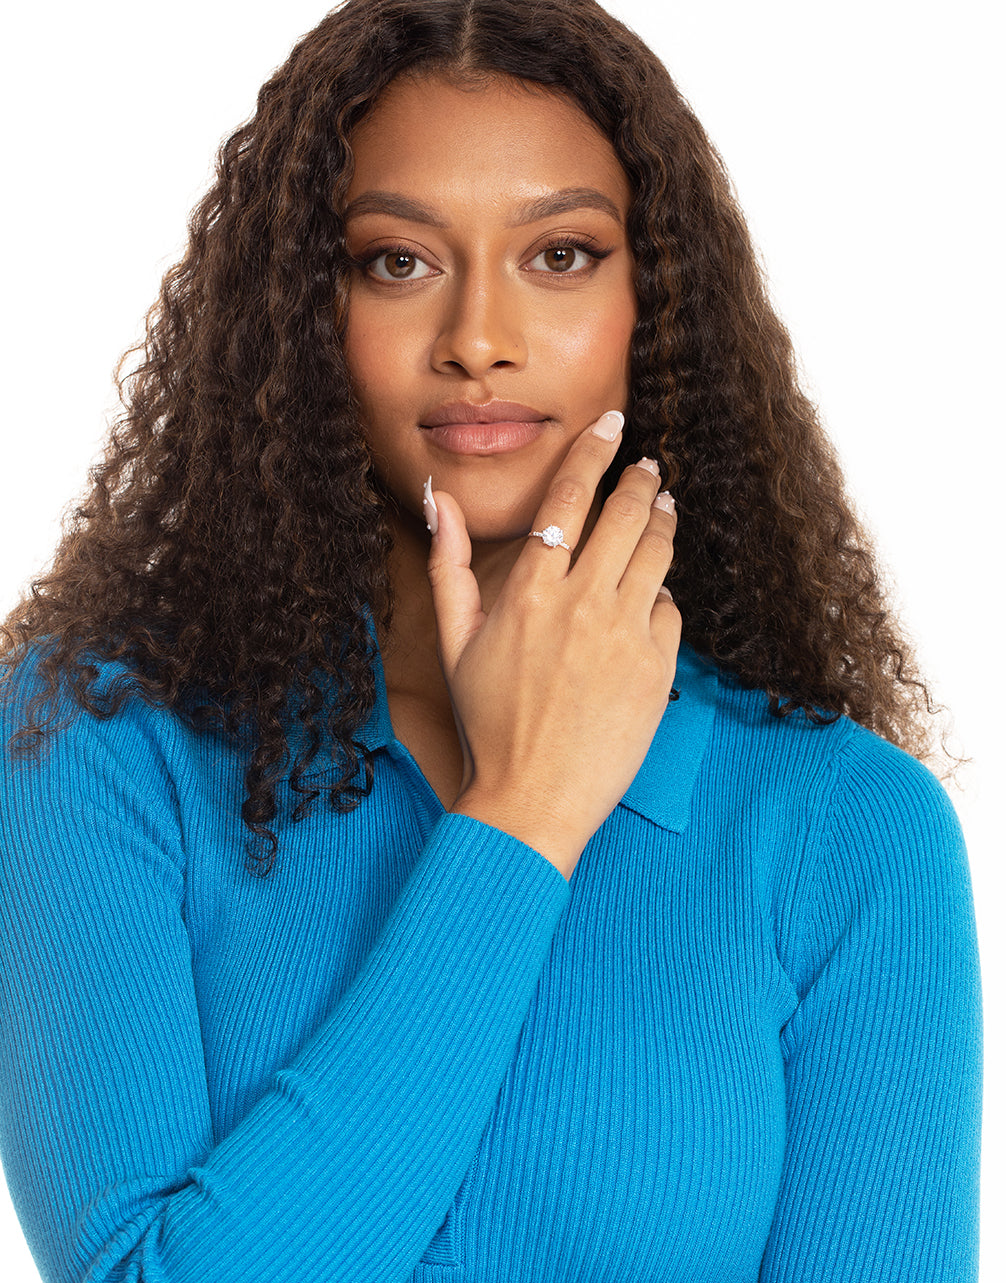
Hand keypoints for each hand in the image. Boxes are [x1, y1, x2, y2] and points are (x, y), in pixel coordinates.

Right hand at [425, 411, 680, 878]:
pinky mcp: (656, 668)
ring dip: (662, 522)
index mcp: (528, 590)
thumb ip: (449, 565)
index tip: (612, 423)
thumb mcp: (454, 642)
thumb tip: (440, 500)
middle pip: (625, 514)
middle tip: (647, 467)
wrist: (532, 799)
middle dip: (640, 480)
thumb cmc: (488, 724)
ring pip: (657, 553)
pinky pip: (671, 610)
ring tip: (662, 509)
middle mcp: (580, 603)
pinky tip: (653, 595)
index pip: (570, 498)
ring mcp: (624, 634)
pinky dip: (663, 596)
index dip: (594, 451)